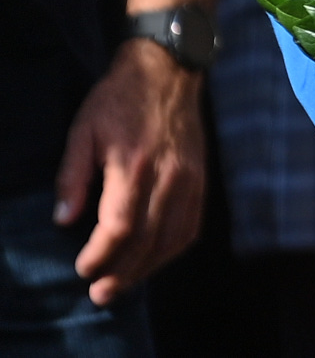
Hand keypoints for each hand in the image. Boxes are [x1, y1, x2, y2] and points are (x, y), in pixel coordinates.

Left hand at [52, 38, 205, 303]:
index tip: (82, 268)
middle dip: (123, 272)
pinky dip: (175, 248)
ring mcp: (190, 177)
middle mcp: (168, 175)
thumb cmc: (119, 98)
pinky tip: (157, 258)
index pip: (120, 226)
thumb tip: (64, 219)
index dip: (101, 255)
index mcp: (134, 164)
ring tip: (126, 283)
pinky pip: (193, 224)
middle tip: (101, 293)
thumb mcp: (83, 130)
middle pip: (148, 239)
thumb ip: (72, 175)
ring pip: (174, 237)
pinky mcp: (201, 177)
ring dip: (150, 267)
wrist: (169, 69)